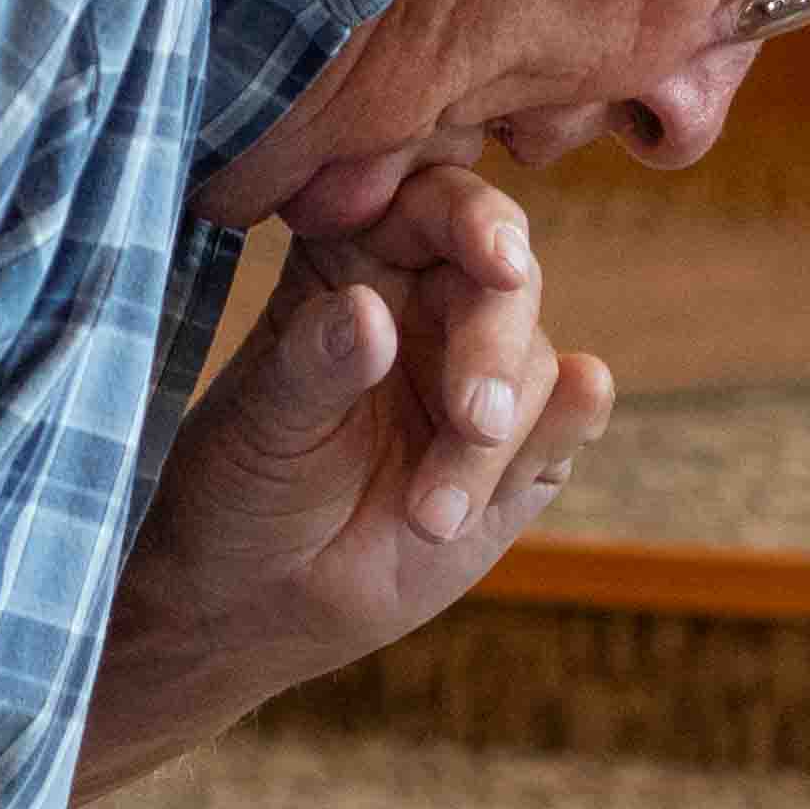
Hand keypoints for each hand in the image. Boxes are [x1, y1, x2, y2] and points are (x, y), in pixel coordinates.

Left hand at [89, 165, 614, 762]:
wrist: (258, 603)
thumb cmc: (241, 489)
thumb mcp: (261, 424)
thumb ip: (315, 364)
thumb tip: (371, 313)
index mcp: (360, 258)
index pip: (435, 206)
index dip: (477, 221)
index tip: (498, 259)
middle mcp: (432, 301)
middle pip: (507, 285)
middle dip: (495, 353)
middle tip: (473, 423)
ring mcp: (483, 373)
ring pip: (538, 367)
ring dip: (496, 443)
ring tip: (429, 518)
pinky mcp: (526, 448)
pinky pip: (569, 423)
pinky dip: (558, 438)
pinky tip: (517, 479)